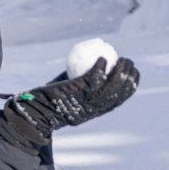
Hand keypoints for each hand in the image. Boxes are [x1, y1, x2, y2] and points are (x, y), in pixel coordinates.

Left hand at [7, 57, 139, 137]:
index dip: (131, 84)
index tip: (133, 71)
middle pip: (120, 92)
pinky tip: (102, 58)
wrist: (35, 110)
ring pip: (111, 86)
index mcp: (97, 111)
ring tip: (121, 58)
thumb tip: (100, 64)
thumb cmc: (53, 99)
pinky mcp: (75, 93)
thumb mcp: (74, 94)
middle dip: (130, 75)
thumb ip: (86, 83)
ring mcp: (85, 102)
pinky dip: (100, 67)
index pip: (121, 98)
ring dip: (121, 70)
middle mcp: (94, 109)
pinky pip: (93, 78)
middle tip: (128, 61)